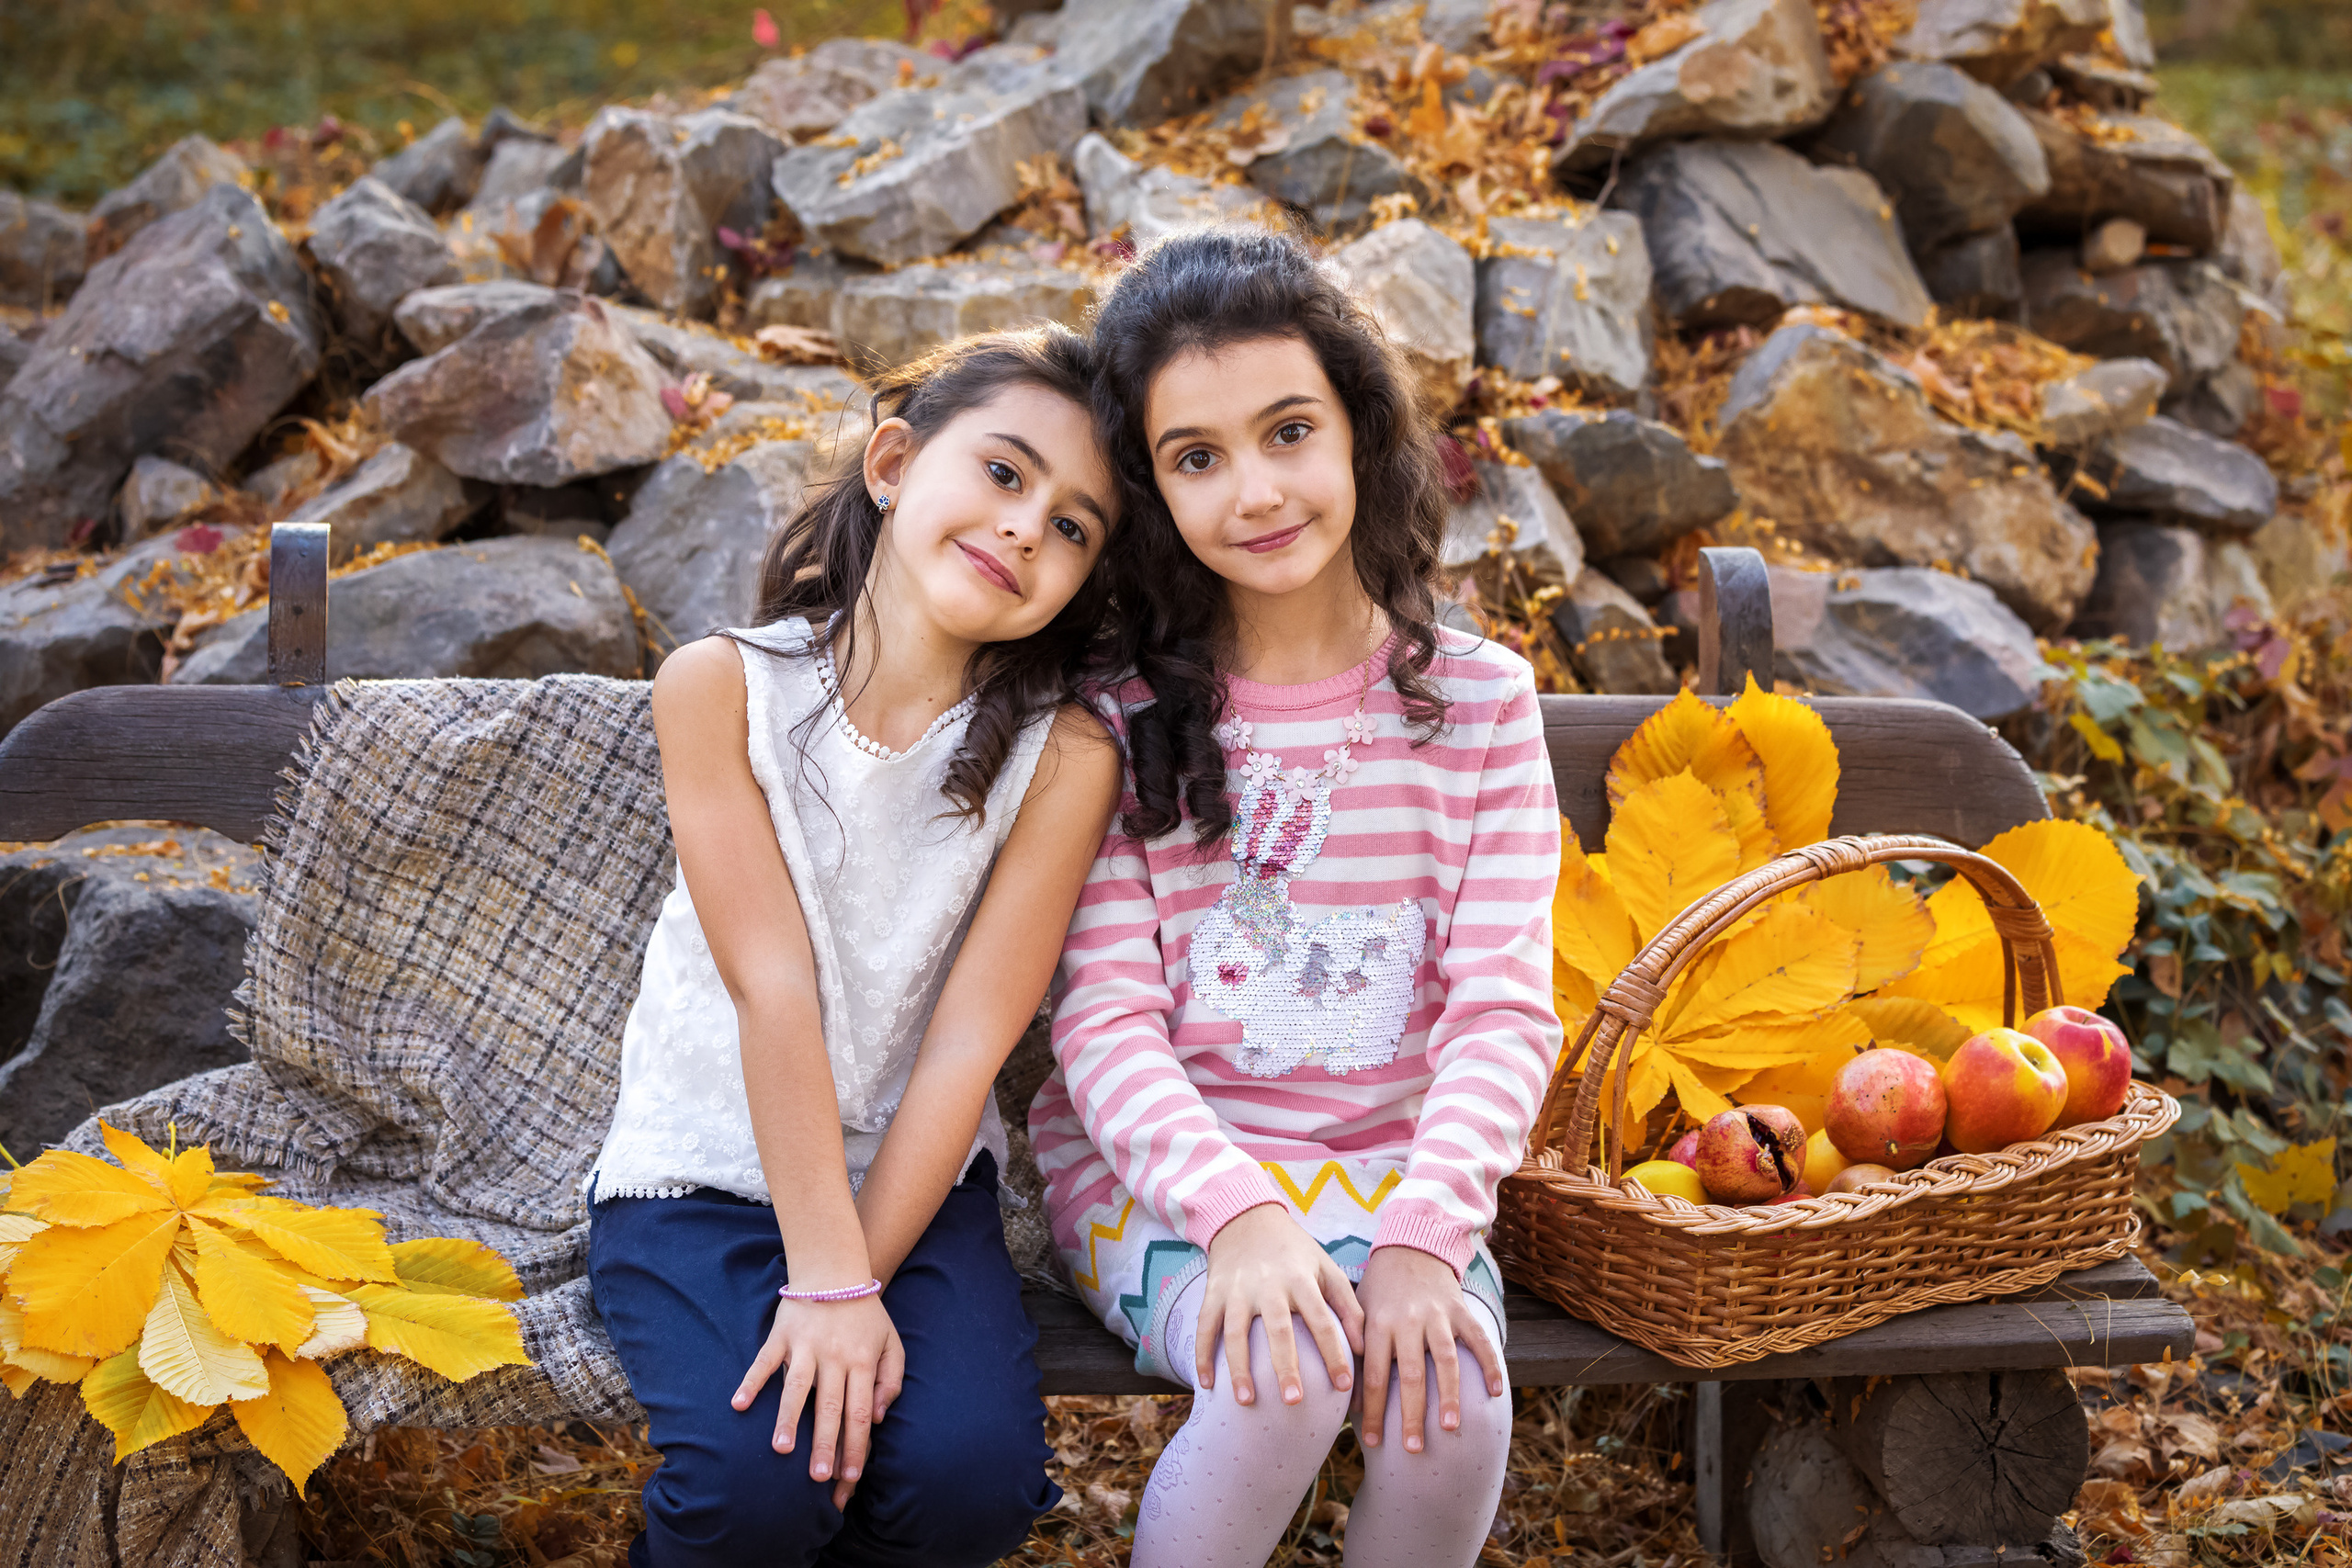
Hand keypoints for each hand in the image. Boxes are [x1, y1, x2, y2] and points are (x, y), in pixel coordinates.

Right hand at [733, 1293, 905, 1504]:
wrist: (835, 1269)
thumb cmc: (865, 1314)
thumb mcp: (891, 1343)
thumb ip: (891, 1380)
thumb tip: (876, 1418)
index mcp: (863, 1361)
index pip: (859, 1411)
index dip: (855, 1445)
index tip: (849, 1476)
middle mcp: (834, 1355)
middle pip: (830, 1406)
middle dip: (825, 1443)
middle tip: (818, 1477)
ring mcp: (805, 1345)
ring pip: (797, 1387)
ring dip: (789, 1419)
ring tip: (781, 1450)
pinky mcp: (781, 1335)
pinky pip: (764, 1361)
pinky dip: (751, 1382)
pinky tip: (740, 1405)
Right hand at [1197, 1204, 1364, 1406]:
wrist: (1247, 1218)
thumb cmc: (1294, 1251)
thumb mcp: (1326, 1268)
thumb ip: (1347, 1306)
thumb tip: (1363, 1348)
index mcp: (1300, 1278)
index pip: (1321, 1321)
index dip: (1333, 1353)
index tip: (1343, 1386)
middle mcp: (1267, 1284)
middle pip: (1277, 1330)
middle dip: (1285, 1366)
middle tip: (1294, 1400)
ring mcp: (1237, 1289)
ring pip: (1235, 1332)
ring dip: (1239, 1368)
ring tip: (1246, 1400)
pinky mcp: (1213, 1292)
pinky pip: (1205, 1327)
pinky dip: (1202, 1355)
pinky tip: (1207, 1384)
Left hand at [1355, 1245, 1503, 1454]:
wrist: (1411, 1246)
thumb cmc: (1380, 1289)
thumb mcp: (1359, 1312)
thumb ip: (1355, 1349)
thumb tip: (1345, 1397)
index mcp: (1378, 1324)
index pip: (1373, 1375)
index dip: (1372, 1410)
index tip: (1372, 1441)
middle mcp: (1408, 1321)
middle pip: (1410, 1374)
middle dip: (1411, 1414)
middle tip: (1412, 1448)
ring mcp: (1437, 1315)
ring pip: (1445, 1360)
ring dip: (1448, 1395)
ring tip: (1450, 1427)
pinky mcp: (1461, 1310)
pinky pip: (1478, 1339)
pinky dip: (1489, 1364)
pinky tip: (1496, 1392)